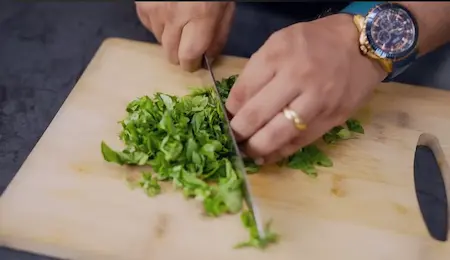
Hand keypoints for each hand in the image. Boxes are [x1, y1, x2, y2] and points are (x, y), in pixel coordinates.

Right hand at [136, 2, 234, 71]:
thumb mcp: (225, 8)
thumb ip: (218, 35)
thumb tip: (208, 58)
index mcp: (200, 17)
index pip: (188, 56)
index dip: (191, 64)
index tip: (195, 62)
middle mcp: (174, 17)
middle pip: (171, 54)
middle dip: (180, 54)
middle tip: (188, 44)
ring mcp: (155, 10)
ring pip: (159, 40)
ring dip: (170, 38)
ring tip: (180, 22)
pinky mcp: (142, 4)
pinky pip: (149, 26)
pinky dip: (159, 24)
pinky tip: (168, 12)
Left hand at [225, 14, 386, 163]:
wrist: (362, 45)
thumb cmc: (314, 42)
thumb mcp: (279, 43)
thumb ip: (256, 71)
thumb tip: (237, 105)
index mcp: (278, 55)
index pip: (243, 91)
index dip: (230, 110)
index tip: (228, 117)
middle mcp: (297, 78)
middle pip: (256, 115)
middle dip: (238, 132)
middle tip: (234, 138)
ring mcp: (316, 101)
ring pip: (277, 135)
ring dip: (256, 148)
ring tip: (248, 151)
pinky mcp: (332, 118)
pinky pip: (300, 142)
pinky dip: (280, 152)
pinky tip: (268, 155)